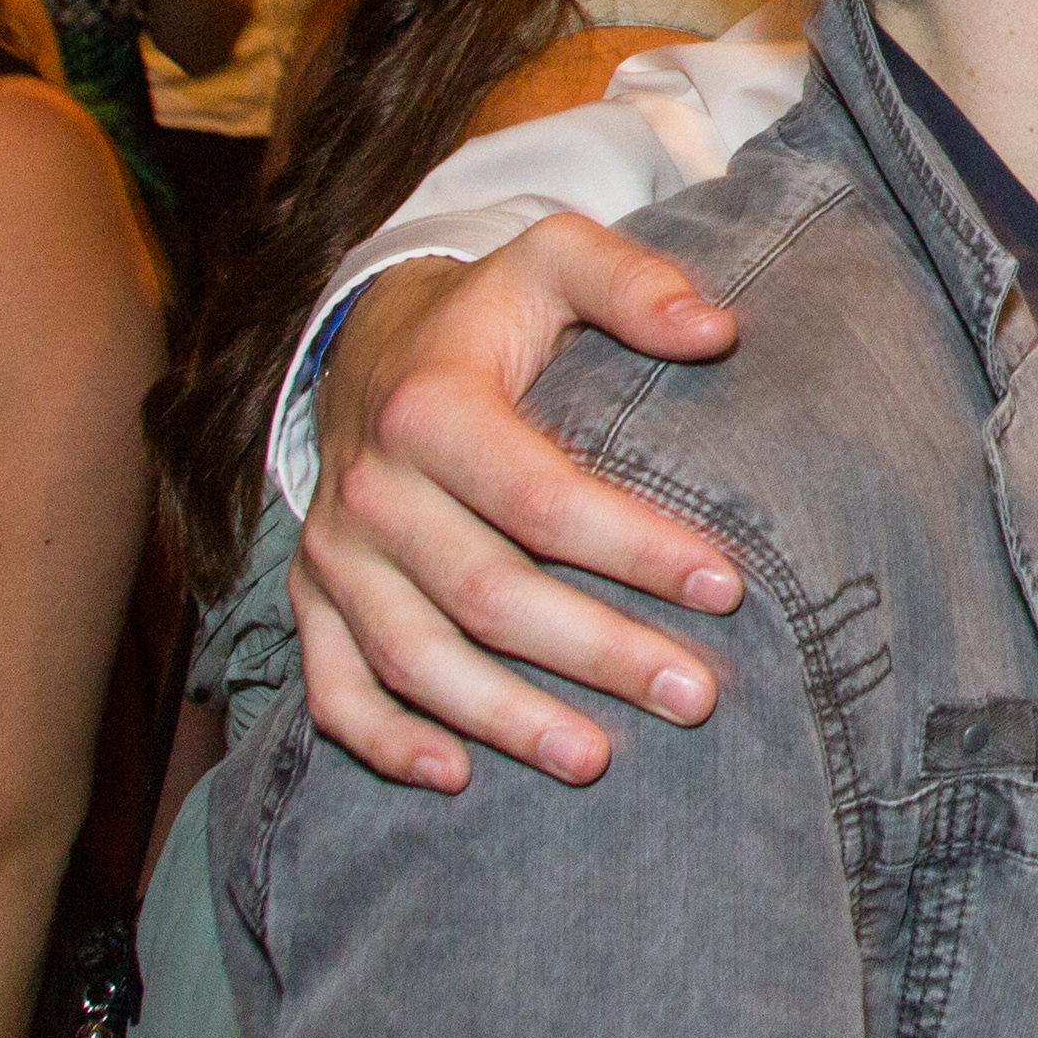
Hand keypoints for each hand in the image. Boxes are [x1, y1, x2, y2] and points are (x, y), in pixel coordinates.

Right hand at [292, 220, 743, 791]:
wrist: (371, 341)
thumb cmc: (491, 312)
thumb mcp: (557, 259)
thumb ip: (636, 283)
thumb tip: (719, 331)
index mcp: (430, 410)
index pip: (541, 499)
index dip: (634, 547)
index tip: (726, 586)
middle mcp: (367, 492)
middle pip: (487, 594)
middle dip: (595, 653)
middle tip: (695, 696)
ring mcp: (331, 556)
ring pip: (415, 658)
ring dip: (504, 717)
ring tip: (598, 759)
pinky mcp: (311, 601)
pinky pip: (335, 689)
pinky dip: (388, 741)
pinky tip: (458, 778)